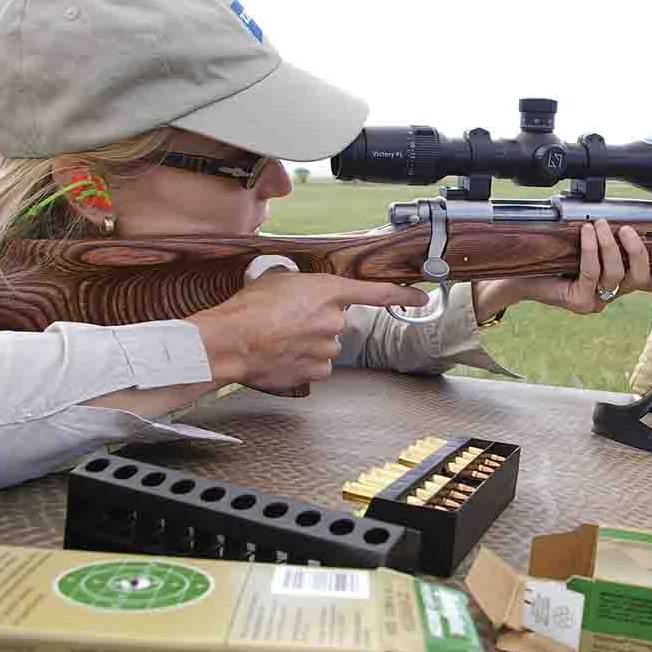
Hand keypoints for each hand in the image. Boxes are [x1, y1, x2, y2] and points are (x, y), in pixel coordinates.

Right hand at [188, 273, 428, 392]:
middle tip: (286, 321)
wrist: (230, 342)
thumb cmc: (247, 309)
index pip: (377, 293)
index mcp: (328, 291)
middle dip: (316, 322)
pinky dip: (302, 361)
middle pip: (336, 322)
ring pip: (325, 345)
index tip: (422, 298)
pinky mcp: (317, 372)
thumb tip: (298, 291)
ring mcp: (327, 349)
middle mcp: (334, 321)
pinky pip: (316, 365)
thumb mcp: (276, 280)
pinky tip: (281, 355)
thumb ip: (300, 285)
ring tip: (277, 338)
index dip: (403, 296)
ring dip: (307, 342)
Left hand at [473, 220, 651, 317]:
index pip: (651, 284)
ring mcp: (595, 301)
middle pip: (639, 279)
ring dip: (610, 246)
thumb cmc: (552, 258)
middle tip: (625, 229)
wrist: (520, 274)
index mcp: (617, 283)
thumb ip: (605, 239)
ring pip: (616, 274)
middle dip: (637, 250)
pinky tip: (587, 234)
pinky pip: (592, 273)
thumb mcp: (584, 246)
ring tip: (601, 226)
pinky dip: (591, 250)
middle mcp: (609, 295)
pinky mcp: (579, 302)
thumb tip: (620, 215)